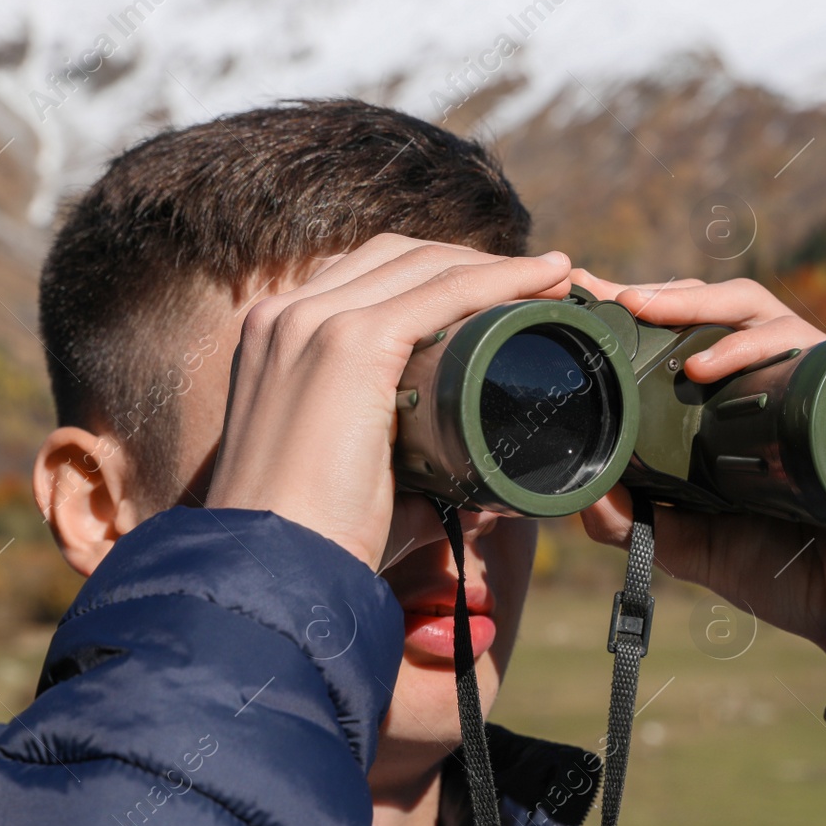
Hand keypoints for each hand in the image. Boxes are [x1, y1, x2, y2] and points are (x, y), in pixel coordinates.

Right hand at [206, 235, 573, 568]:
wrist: (271, 568)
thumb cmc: (315, 543)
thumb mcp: (357, 485)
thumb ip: (415, 482)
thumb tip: (483, 501)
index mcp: (274, 339)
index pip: (366, 277)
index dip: (438, 274)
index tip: (499, 292)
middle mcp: (285, 316)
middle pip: (395, 257)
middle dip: (470, 261)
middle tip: (537, 283)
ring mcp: (312, 323)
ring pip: (423, 264)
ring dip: (496, 264)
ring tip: (554, 278)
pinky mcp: (349, 344)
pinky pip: (443, 291)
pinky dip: (501, 279)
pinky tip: (545, 277)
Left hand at [570, 271, 825, 669]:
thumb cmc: (783, 574)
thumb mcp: (688, 546)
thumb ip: (632, 523)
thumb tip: (582, 492)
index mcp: (729, 411)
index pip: (685, 338)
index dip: (642, 312)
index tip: (589, 294)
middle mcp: (768, 386)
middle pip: (717, 309)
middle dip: (660, 294)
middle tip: (611, 295)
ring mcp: (806, 383)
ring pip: (757, 310)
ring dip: (698, 307)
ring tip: (648, 313)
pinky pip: (801, 346)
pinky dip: (751, 345)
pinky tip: (706, 365)